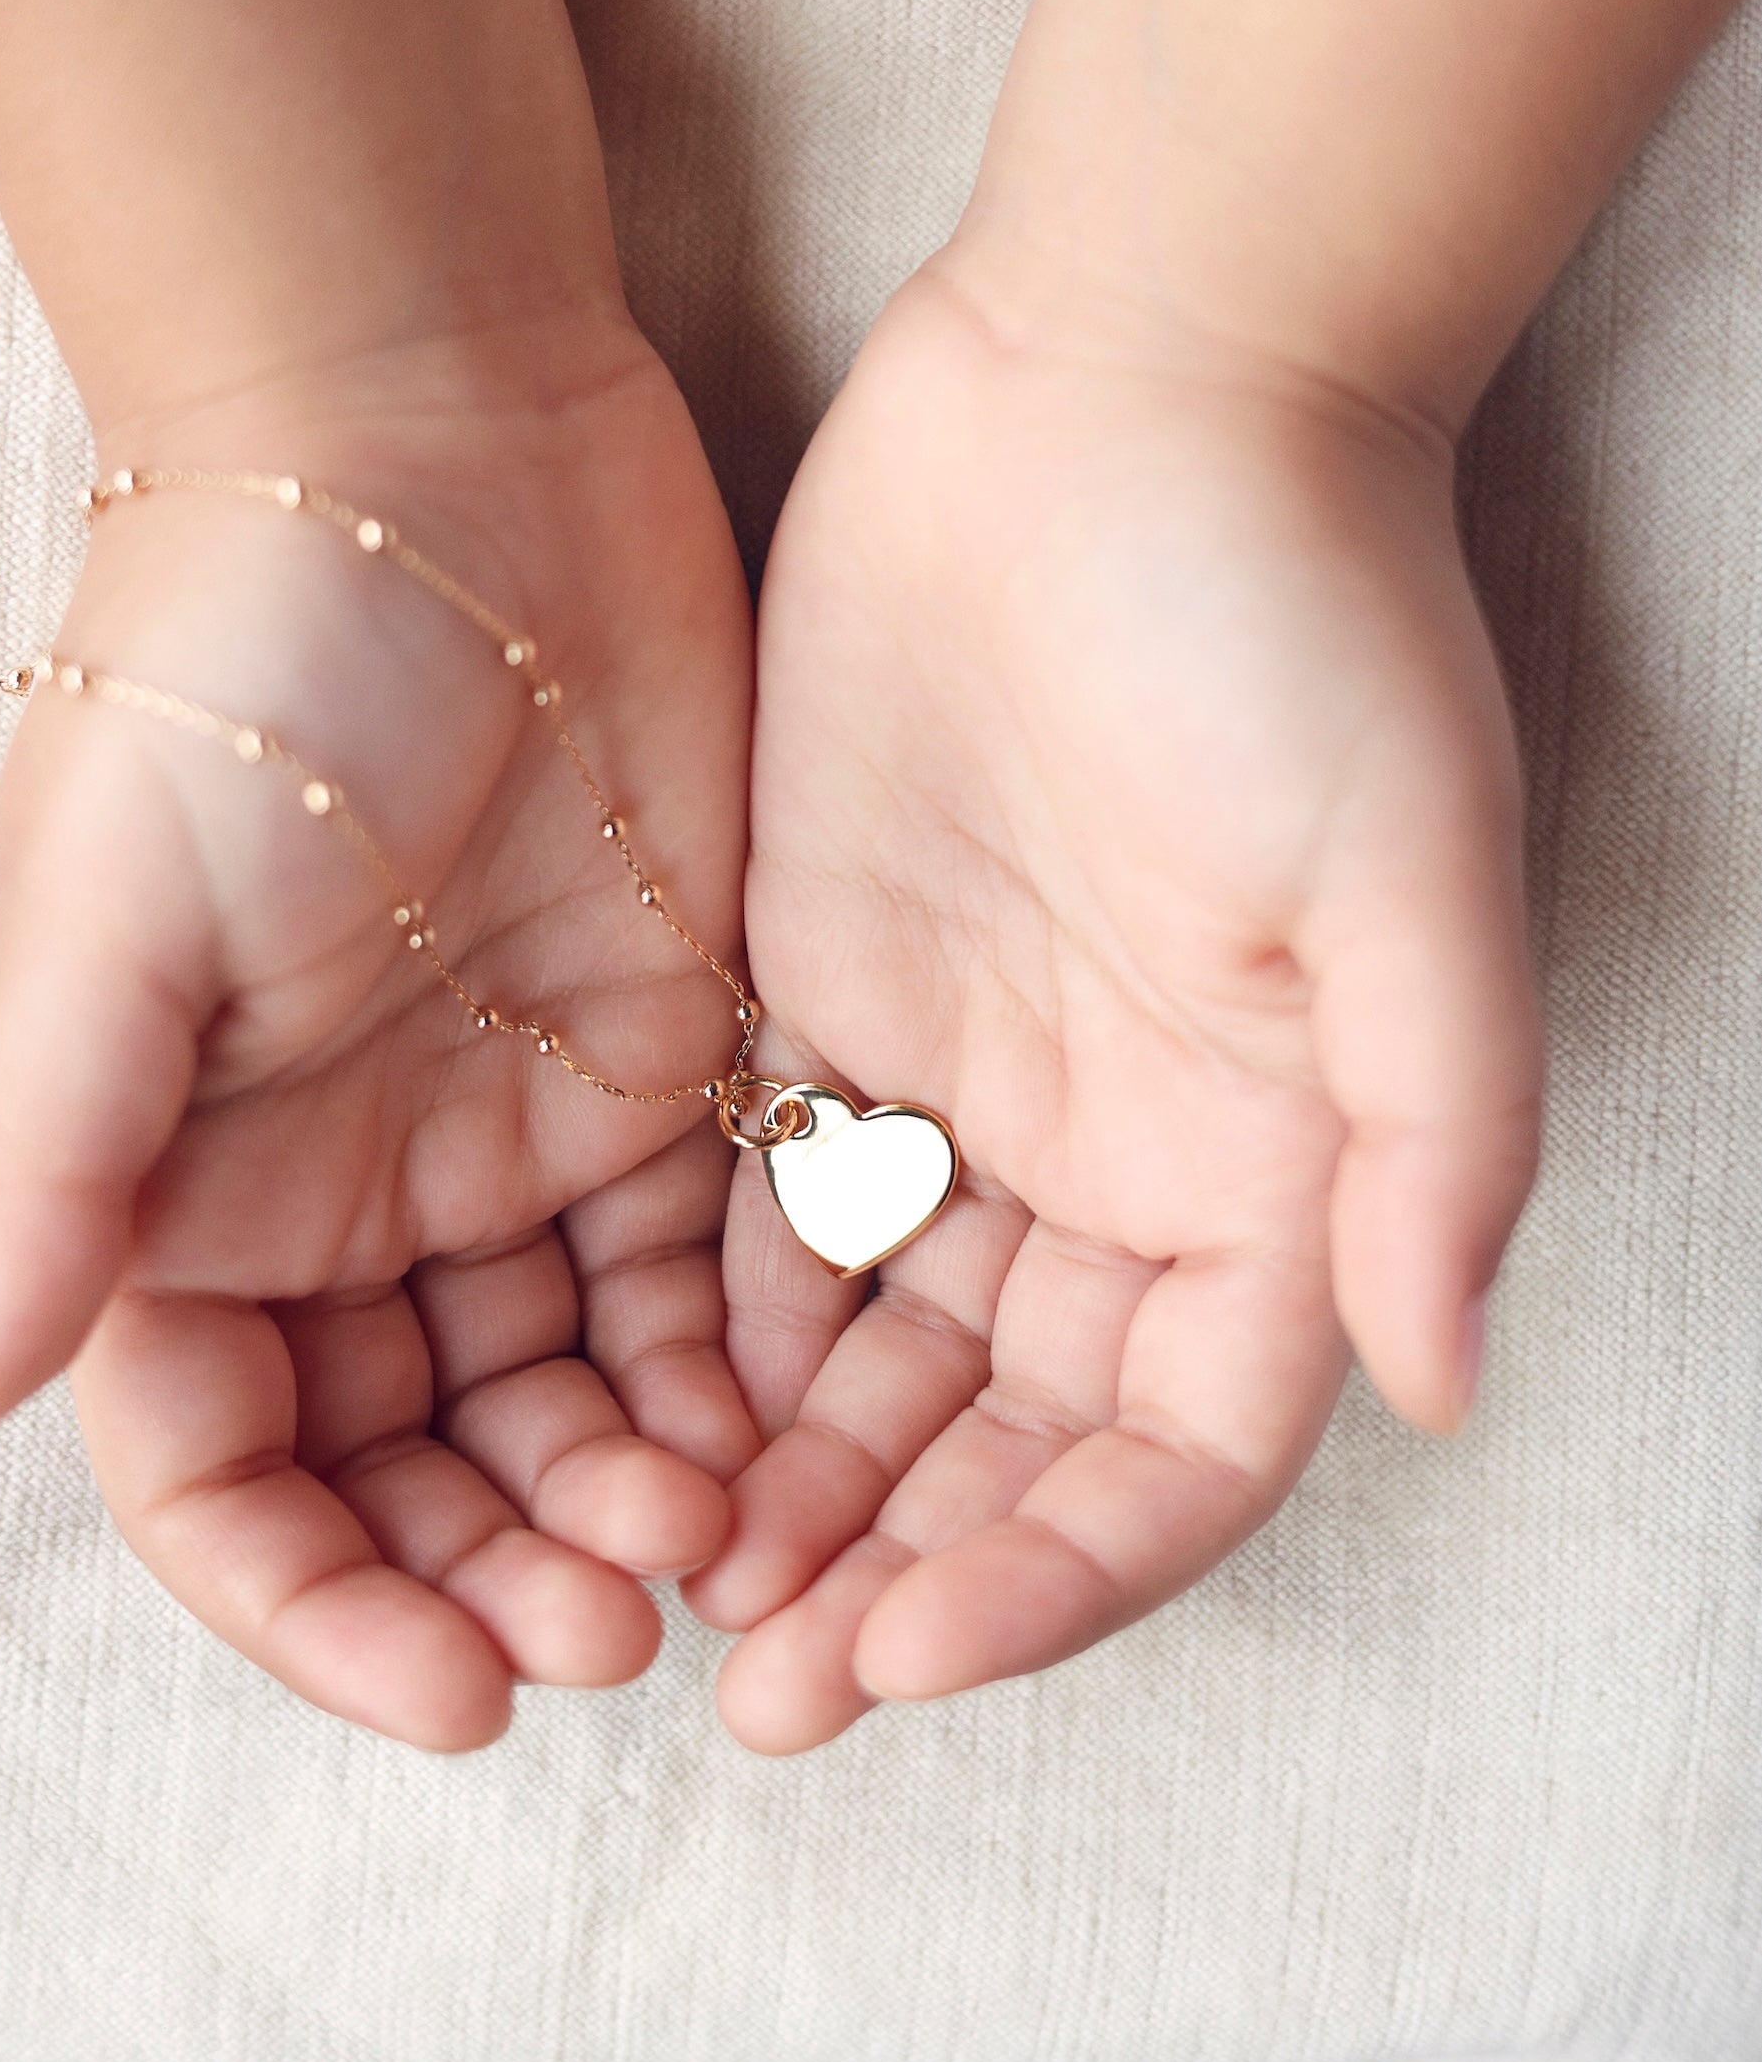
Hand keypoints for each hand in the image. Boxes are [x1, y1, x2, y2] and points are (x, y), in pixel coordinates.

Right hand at [0, 318, 759, 1749]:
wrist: (443, 448)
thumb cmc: (240, 657)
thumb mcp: (107, 904)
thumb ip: (46, 1158)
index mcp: (186, 1186)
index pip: (225, 1472)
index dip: (317, 1605)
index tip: (449, 1689)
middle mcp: (341, 1192)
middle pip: (409, 1466)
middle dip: (494, 1572)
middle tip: (617, 1624)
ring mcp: (509, 1135)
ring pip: (564, 1400)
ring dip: (624, 1499)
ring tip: (711, 1541)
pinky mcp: (663, 1061)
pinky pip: (699, 1278)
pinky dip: (732, 1374)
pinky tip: (784, 1428)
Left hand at [686, 253, 1540, 1749]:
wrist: (1120, 379)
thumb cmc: (1293, 614)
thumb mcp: (1413, 875)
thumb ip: (1433, 1140)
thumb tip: (1436, 1381)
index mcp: (1274, 1165)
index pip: (1174, 1452)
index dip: (1056, 1574)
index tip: (905, 1649)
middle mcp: (1124, 1153)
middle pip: (1007, 1437)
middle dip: (897, 1569)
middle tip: (755, 1682)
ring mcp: (967, 1076)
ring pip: (871, 1350)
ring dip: (785, 1476)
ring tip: (671, 1580)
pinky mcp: (827, 981)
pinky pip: (760, 1199)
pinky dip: (707, 1315)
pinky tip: (624, 1392)